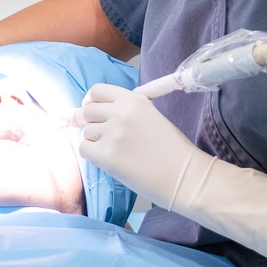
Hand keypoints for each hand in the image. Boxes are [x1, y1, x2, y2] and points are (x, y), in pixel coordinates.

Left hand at [77, 83, 266, 262]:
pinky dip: (93, 155)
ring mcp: (112, 134)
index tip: (92, 112)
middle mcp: (120, 112)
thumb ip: (123, 111)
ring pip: (86, 132)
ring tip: (117, 151)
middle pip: (87, 111)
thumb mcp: (150, 116)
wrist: (185, 175)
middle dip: (91, 122)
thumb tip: (80, 113)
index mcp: (133, 99)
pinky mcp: (107, 156)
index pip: (96, 91)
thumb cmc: (171, 148)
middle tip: (105, 136)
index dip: (91, 101)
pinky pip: (85, 150)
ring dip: (95, 141)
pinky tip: (110, 160)